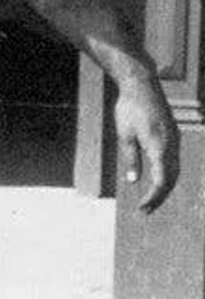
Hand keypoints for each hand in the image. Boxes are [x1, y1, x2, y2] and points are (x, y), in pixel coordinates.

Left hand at [115, 67, 178, 211]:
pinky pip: (173, 161)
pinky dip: (166, 176)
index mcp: (159, 145)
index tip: (142, 208)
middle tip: (145, 212)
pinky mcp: (173, 137)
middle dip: (159, 197)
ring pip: (174, 171)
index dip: (153, 197)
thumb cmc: (129, 109)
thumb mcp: (124, 135)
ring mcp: (174, 140)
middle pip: (171, 178)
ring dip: (164, 188)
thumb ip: (131, 158)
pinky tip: (156, 184)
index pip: (162, 179)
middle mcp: (171, 144)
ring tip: (149, 202)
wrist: (142, 86)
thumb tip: (134, 181)